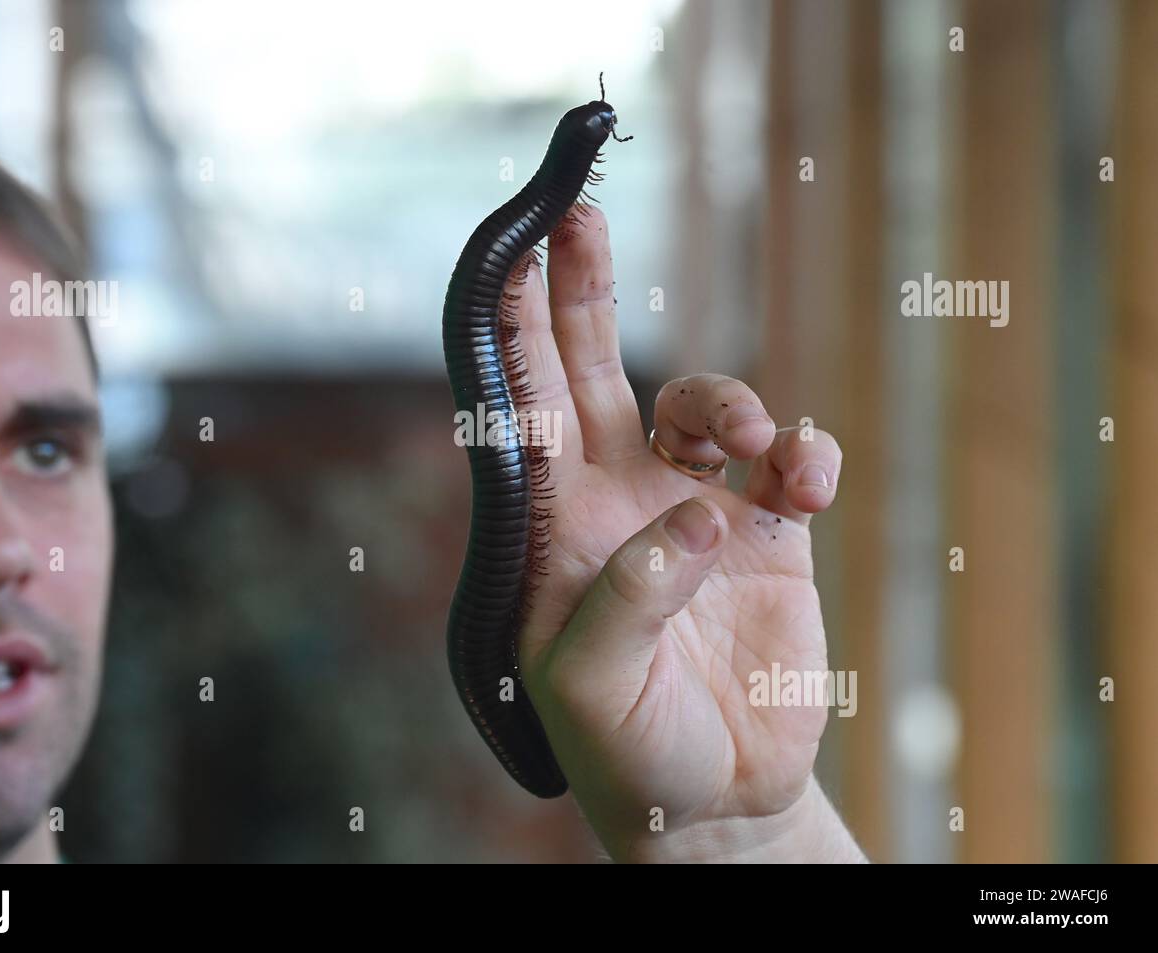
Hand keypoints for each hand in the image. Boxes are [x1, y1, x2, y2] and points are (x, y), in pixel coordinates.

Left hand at [514, 206, 863, 862]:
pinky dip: (806, 450)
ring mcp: (697, 512)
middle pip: (591, 372)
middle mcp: (618, 502)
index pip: (527, 409)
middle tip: (579, 216)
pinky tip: (806, 477)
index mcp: (557, 527)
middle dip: (582, 293)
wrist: (715, 798)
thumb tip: (694, 515)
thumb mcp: (591, 685)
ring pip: (703, 404)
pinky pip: (791, 460)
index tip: (517, 251)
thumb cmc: (627, 747)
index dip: (518, 330)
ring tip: (752, 441)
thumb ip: (629, 594)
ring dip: (728, 396)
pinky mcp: (771, 536)